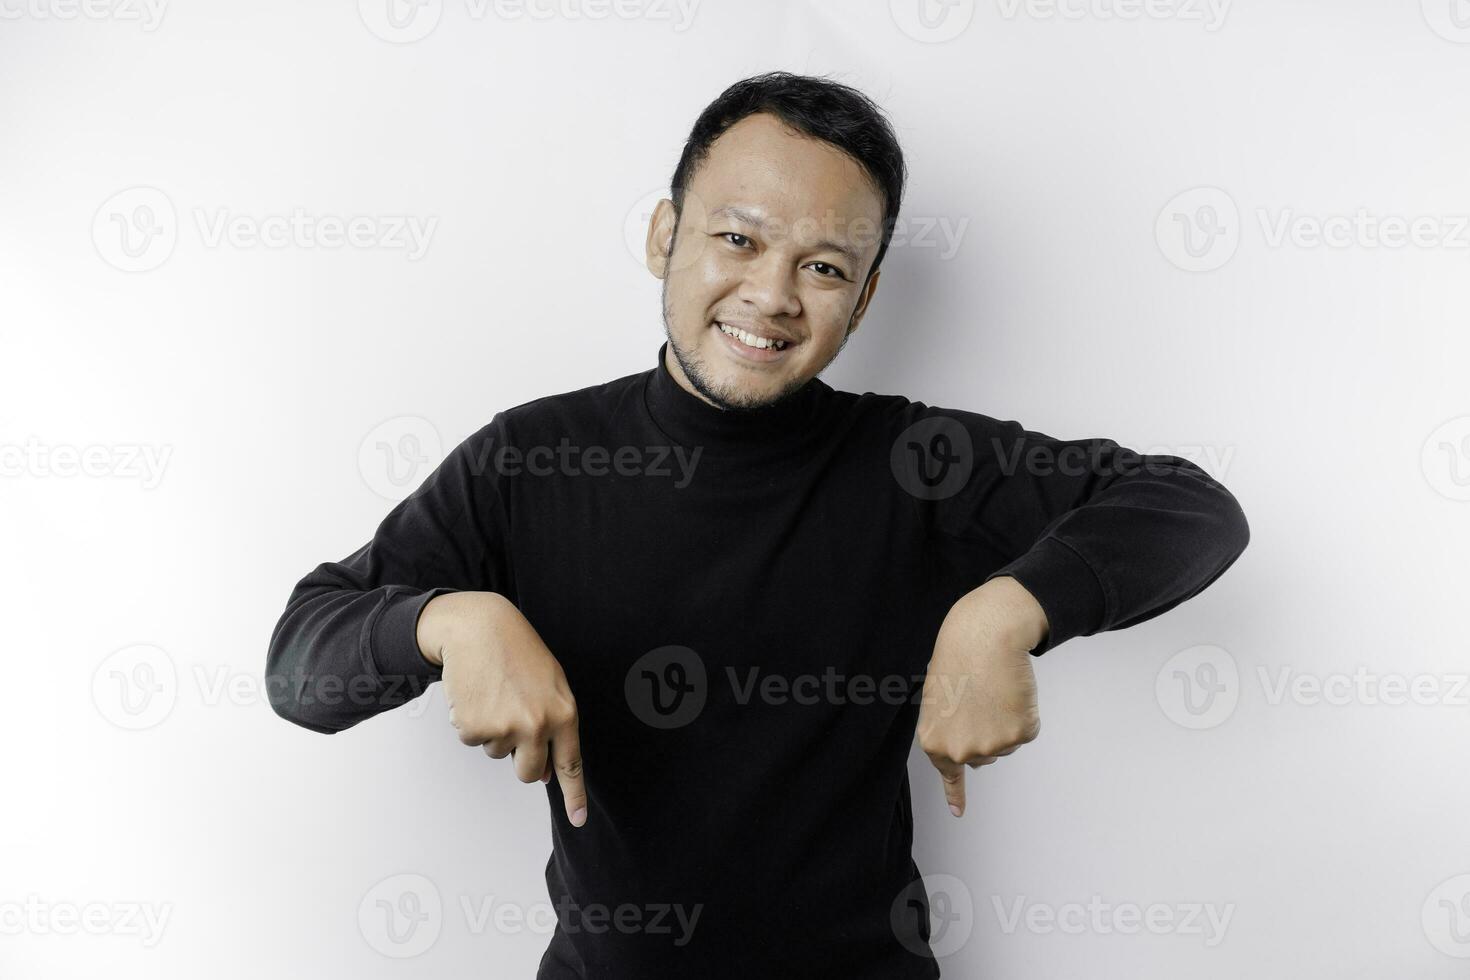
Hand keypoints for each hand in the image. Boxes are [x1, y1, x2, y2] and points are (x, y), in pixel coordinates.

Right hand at [418, 591, 587, 827]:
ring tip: (495, 693)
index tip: (577, 821)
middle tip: (512, 721)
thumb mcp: (550, 684)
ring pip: (497, 753)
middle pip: (528, 773)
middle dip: (520, 759)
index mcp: (564, 713)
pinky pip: (472, 739)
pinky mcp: (475, 726)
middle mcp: (538, 725)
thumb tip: (545, 773)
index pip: (571, 764)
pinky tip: (476, 694)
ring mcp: (506, 728)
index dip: (574, 796)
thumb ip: (554, 725)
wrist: (479, 627)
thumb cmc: (517, 652)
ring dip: (492, 730)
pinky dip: (470, 721)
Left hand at [916, 576, 1046, 817]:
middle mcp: (961, 752)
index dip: (956, 793)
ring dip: (1005, 719)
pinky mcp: (1020, 734)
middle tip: (980, 697)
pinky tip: (1011, 691)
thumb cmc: (959, 657)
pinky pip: (1027, 728)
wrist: (984, 636)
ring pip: (1006, 742)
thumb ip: (948, 727)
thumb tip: (963, 742)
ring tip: (993, 689)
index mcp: (935, 742)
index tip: (958, 814)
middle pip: (983, 755)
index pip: (949, 775)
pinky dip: (1025, 712)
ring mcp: (991, 747)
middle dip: (985, 730)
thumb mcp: (938, 698)